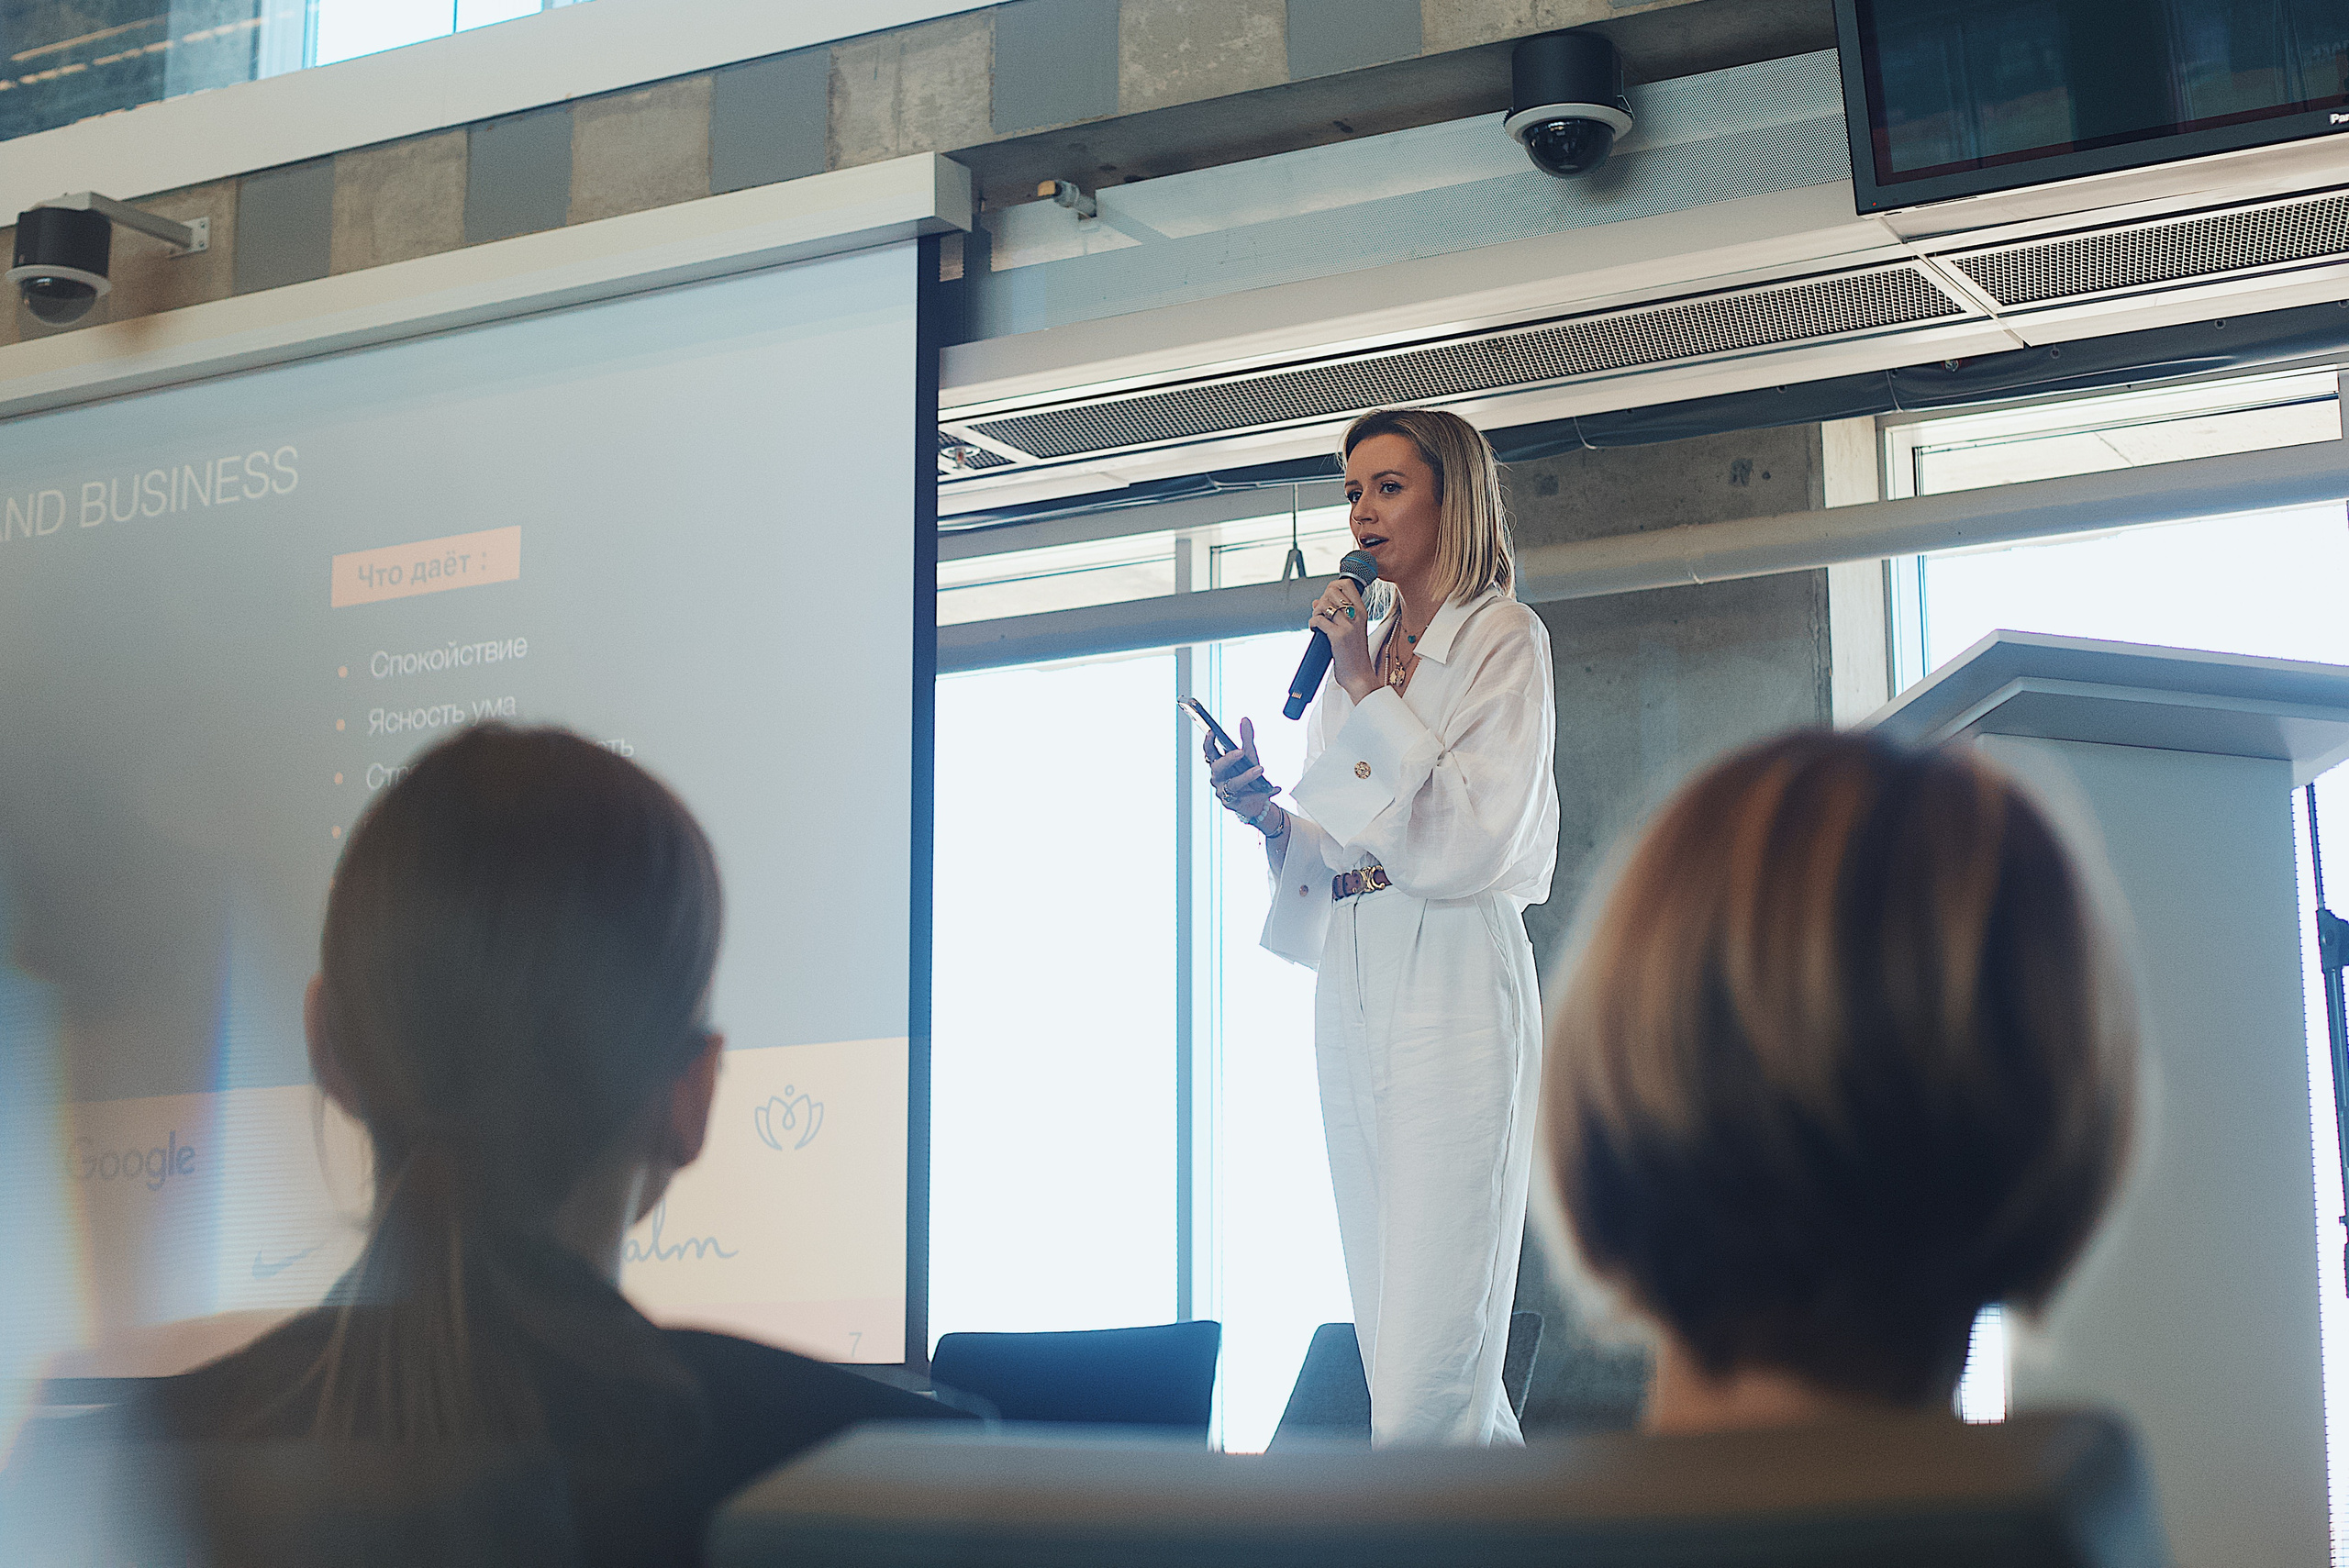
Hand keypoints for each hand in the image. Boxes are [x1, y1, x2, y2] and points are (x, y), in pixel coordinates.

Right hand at [1205, 715, 1279, 826]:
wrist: (1255, 801)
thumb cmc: (1247, 776)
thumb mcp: (1249, 755)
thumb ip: (1246, 738)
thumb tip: (1245, 719)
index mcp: (1219, 765)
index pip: (1209, 752)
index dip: (1208, 743)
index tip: (1212, 733)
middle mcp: (1218, 778)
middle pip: (1217, 767)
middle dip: (1228, 759)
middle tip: (1240, 752)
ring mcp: (1225, 791)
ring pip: (1233, 784)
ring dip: (1246, 776)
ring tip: (1259, 769)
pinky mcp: (1234, 803)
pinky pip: (1249, 796)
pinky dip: (1263, 792)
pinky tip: (1274, 788)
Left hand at [1310, 576, 1375, 702]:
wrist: (1360, 676)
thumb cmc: (1354, 655)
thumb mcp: (1350, 630)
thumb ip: (1336, 614)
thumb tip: (1317, 601)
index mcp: (1361, 611)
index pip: (1347, 584)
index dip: (1333, 586)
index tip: (1328, 598)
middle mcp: (1356, 615)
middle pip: (1332, 591)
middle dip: (1321, 600)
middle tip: (1321, 614)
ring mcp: (1348, 626)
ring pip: (1324, 604)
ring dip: (1315, 612)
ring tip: (1318, 623)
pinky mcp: (1338, 636)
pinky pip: (1318, 619)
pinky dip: (1312, 623)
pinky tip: (1314, 631)